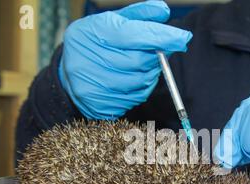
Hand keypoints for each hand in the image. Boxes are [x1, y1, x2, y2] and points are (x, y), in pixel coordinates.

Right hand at [59, 0, 192, 119]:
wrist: (67, 71)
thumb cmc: (95, 42)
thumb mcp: (112, 21)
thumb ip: (139, 15)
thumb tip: (164, 11)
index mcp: (92, 32)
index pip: (134, 35)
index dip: (161, 37)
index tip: (183, 38)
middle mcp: (88, 60)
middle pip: (139, 61)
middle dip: (157, 57)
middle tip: (160, 53)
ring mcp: (92, 85)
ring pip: (139, 82)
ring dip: (150, 74)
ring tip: (143, 66)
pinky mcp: (98, 105)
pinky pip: (133, 99)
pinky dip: (141, 89)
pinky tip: (132, 80)